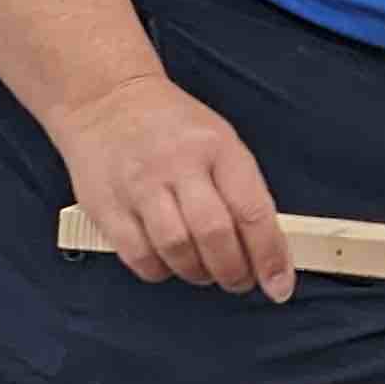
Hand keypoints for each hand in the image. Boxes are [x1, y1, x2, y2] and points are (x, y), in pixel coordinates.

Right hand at [57, 77, 299, 300]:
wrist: (105, 99)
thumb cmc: (171, 127)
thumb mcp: (219, 142)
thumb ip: (242, 191)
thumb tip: (265, 250)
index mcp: (217, 148)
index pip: (252, 211)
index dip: (270, 256)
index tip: (278, 284)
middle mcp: (178, 165)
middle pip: (214, 236)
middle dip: (233, 272)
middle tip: (238, 280)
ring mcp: (139, 186)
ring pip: (176, 251)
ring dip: (198, 273)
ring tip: (203, 269)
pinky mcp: (107, 206)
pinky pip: (139, 257)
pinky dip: (160, 271)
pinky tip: (167, 260)